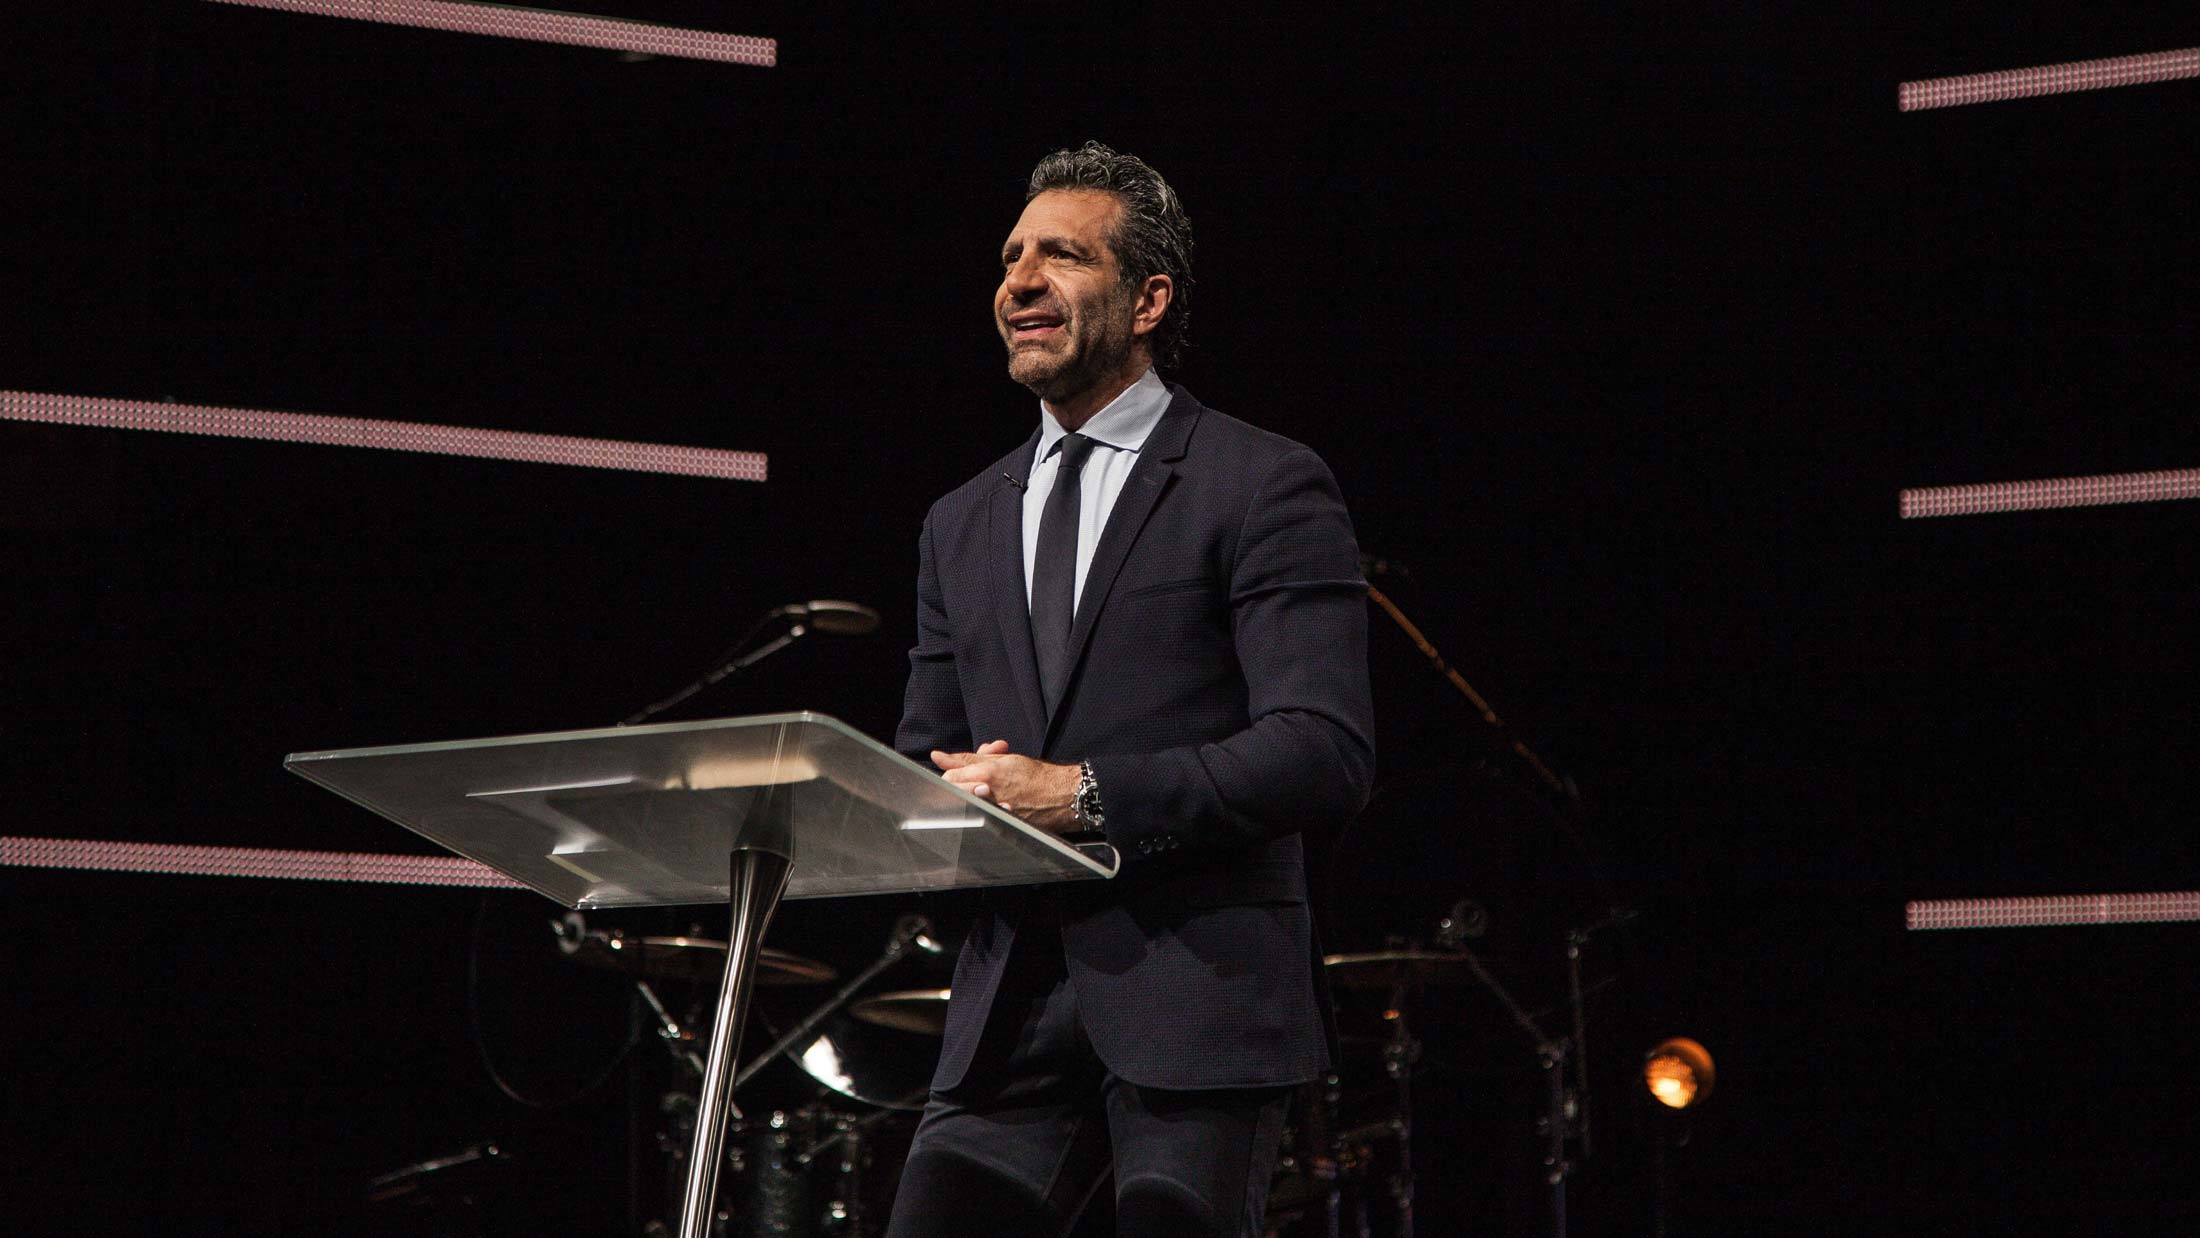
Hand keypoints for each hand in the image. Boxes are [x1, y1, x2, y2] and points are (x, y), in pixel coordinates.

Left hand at [932, 740, 1081, 833]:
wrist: (1062, 795)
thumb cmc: (1036, 775)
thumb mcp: (1002, 760)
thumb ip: (967, 759)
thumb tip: (939, 757)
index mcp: (985, 775)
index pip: (949, 777)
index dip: (951, 772)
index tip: (959, 770)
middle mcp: (986, 795)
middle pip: (954, 791)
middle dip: (961, 783)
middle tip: (977, 782)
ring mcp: (992, 812)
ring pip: (966, 804)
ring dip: (973, 795)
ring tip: (991, 792)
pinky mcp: (1000, 825)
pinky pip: (980, 817)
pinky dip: (985, 808)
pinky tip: (997, 804)